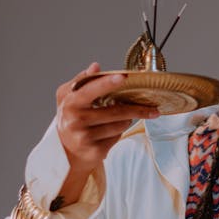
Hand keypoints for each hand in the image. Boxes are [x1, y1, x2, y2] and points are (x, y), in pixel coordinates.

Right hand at [54, 63, 159, 204]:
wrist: (65, 150)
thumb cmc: (71, 118)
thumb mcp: (68, 97)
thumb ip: (82, 80)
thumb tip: (95, 67)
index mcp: (70, 103)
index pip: (90, 90)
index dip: (107, 83)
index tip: (123, 77)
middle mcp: (75, 121)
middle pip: (115, 111)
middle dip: (136, 109)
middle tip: (152, 108)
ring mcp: (84, 138)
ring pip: (120, 125)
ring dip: (126, 120)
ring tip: (121, 119)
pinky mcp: (94, 152)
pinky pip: (117, 138)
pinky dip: (118, 133)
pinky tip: (111, 131)